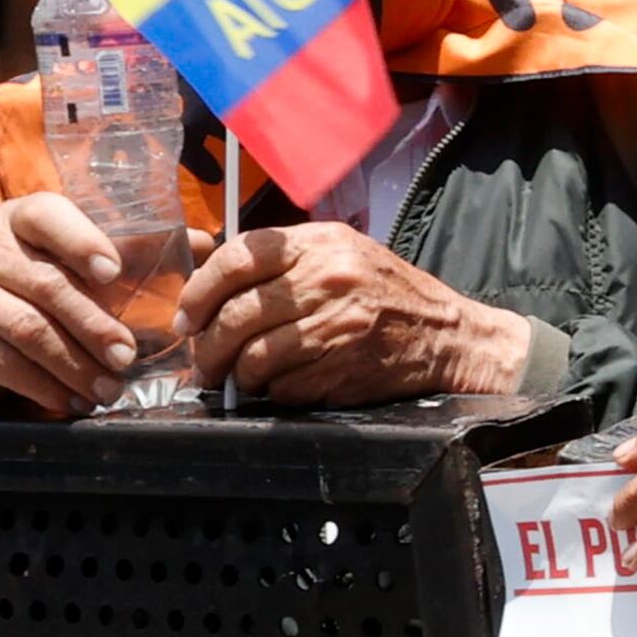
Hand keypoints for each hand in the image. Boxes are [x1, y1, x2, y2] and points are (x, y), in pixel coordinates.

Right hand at [0, 192, 141, 417]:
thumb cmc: (25, 285)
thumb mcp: (68, 260)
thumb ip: (133, 251)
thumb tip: (202, 244)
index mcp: (20, 219)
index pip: (48, 218)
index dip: (82, 242)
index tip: (114, 271)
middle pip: (47, 285)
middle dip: (93, 325)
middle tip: (126, 355)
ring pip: (29, 330)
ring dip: (74, 365)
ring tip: (108, 389)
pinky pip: (5, 364)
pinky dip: (44, 387)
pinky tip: (71, 401)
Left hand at [178, 221, 534, 404]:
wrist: (448, 334)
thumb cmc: (388, 293)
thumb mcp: (341, 254)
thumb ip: (283, 262)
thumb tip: (212, 281)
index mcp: (320, 243)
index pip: (237, 259)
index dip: (199, 292)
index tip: (187, 317)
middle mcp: (326, 279)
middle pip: (236, 315)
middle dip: (208, 347)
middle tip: (202, 361)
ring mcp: (335, 326)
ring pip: (253, 357)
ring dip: (235, 376)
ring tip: (236, 379)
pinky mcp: (341, 367)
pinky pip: (283, 387)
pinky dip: (272, 392)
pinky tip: (280, 386)